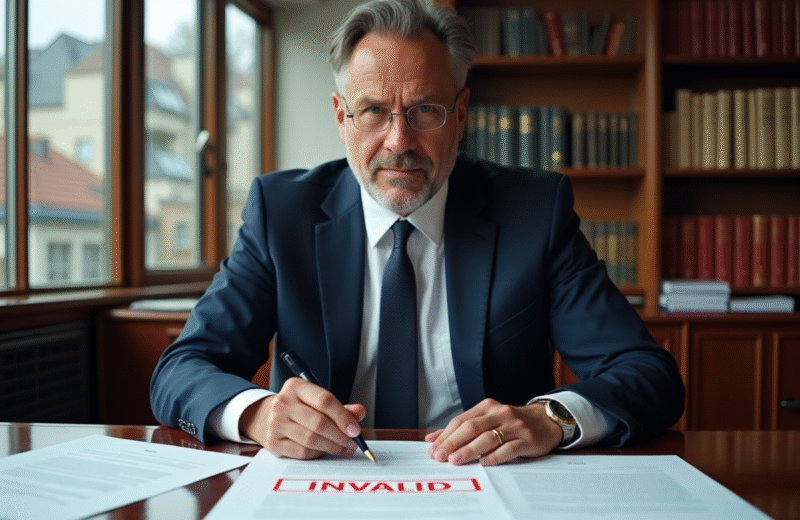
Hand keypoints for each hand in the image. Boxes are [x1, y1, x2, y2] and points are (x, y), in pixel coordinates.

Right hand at [239, 377, 365, 458]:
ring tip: (343, 448)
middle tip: (353, 443)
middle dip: (340, 436)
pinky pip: (302, 452)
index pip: (324, 400)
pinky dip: (318, 453)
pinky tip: (325, 450)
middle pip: (318, 422)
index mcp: (296, 387)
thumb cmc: (299, 408)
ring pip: (311, 439)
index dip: (343, 417)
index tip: (356, 430)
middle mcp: (283, 403)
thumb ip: (340, 407)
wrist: (266, 416)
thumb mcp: (317, 401)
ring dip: (332, 447)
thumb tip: (360, 412)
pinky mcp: (273, 442)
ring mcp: (275, 423)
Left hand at [425, 398, 562, 465]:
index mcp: (487, 407)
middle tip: (440, 456)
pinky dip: (495, 456)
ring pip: (488, 438)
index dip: (445, 435)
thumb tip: (433, 438)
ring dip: (470, 450)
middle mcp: (500, 413)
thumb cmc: (511, 423)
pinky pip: (509, 448)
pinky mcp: (527, 439)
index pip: (461, 420)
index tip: (433, 449)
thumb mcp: (487, 419)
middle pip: (472, 427)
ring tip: (456, 460)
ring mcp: (515, 426)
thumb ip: (462, 428)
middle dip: (453, 442)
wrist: (545, 420)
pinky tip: (484, 462)